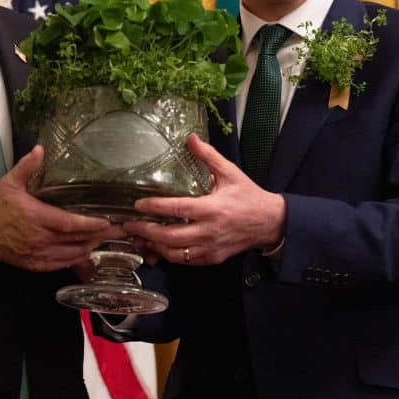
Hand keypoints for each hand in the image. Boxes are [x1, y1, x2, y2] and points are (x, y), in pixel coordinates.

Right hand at [0, 145, 125, 270]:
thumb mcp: (9, 183)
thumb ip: (27, 167)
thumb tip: (40, 149)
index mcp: (35, 216)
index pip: (69, 223)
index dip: (89, 224)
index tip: (106, 221)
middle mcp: (39, 238)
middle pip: (76, 240)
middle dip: (98, 235)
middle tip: (117, 230)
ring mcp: (38, 254)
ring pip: (71, 254)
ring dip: (90, 247)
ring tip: (106, 238)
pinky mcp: (35, 264)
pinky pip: (61, 264)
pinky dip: (76, 259)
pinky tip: (86, 251)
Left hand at [122, 134, 285, 265]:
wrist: (270, 223)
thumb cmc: (248, 196)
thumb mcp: (231, 173)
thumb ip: (209, 156)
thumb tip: (191, 138)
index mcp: (213, 208)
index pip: (178, 209)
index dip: (156, 207)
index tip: (138, 205)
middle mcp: (210, 231)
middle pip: (171, 237)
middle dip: (146, 232)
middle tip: (128, 225)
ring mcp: (210, 248)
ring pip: (175, 254)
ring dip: (154, 247)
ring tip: (138, 237)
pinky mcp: (212, 258)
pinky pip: (185, 261)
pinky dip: (168, 255)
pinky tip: (157, 246)